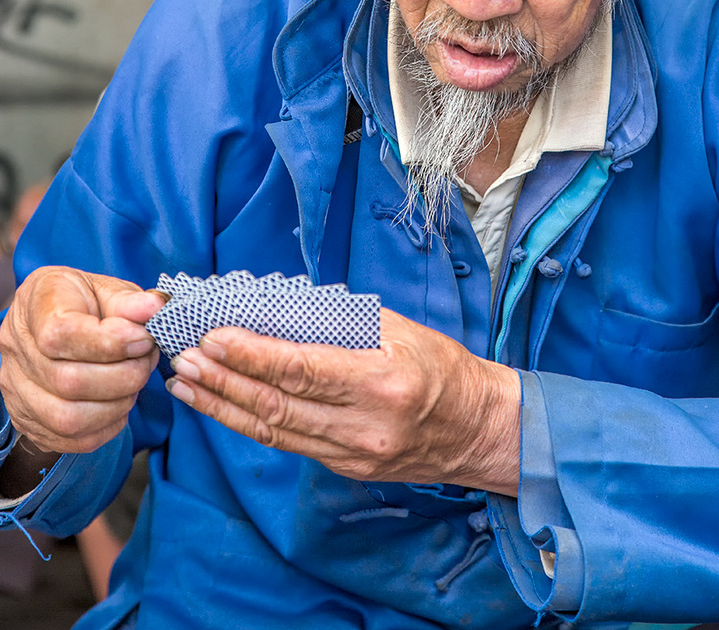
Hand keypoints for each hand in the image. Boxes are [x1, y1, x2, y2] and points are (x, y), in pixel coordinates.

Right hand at [0, 266, 164, 455]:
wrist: (58, 319)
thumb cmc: (83, 301)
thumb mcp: (106, 288)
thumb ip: (129, 300)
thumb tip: (157, 308)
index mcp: (35, 305)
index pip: (60, 334)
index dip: (110, 342)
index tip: (143, 338)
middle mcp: (18, 350)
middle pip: (69, 381)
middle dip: (125, 375)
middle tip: (147, 358)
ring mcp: (18, 390)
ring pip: (69, 418)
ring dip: (118, 403)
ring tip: (135, 380)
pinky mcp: (30, 421)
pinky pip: (73, 440)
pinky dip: (108, 425)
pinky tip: (120, 400)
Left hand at [167, 308, 520, 494]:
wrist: (476, 428)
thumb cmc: (439, 366)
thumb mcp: (398, 328)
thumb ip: (338, 321)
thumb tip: (276, 307)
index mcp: (381, 380)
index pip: (301, 369)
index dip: (251, 355)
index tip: (213, 336)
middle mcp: (363, 425)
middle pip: (277, 405)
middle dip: (224, 380)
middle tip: (184, 355)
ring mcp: (352, 454)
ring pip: (273, 430)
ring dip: (223, 405)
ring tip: (186, 381)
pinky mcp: (344, 469)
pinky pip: (287, 444)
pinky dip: (247, 423)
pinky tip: (221, 405)